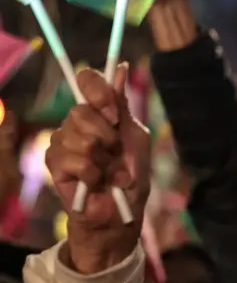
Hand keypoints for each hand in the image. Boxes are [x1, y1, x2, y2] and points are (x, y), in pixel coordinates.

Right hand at [46, 65, 150, 274]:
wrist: (121, 214)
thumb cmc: (132, 178)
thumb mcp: (136, 139)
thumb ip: (123, 106)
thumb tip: (119, 68)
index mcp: (99, 113)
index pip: (86, 81)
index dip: (97, 90)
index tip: (112, 111)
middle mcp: (78, 123)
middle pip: (81, 111)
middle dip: (107, 136)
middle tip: (116, 154)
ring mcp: (63, 142)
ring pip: (77, 136)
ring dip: (103, 160)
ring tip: (109, 174)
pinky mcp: (54, 164)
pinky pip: (72, 159)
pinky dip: (93, 174)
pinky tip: (97, 183)